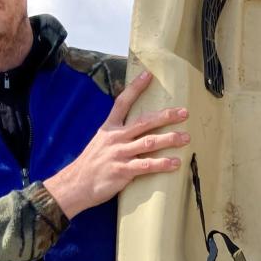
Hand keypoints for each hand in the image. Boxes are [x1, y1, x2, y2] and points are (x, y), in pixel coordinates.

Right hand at [44, 71, 189, 218]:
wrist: (75, 185)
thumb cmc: (90, 165)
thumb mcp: (99, 143)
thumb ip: (116, 135)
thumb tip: (133, 131)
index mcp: (109, 128)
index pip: (122, 102)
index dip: (135, 88)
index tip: (148, 75)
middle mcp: (115, 137)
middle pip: (144, 122)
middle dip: (165, 116)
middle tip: (184, 113)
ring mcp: (119, 153)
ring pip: (149, 142)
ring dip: (169, 139)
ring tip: (185, 138)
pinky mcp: (123, 171)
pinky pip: (146, 166)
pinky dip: (162, 164)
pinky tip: (175, 163)